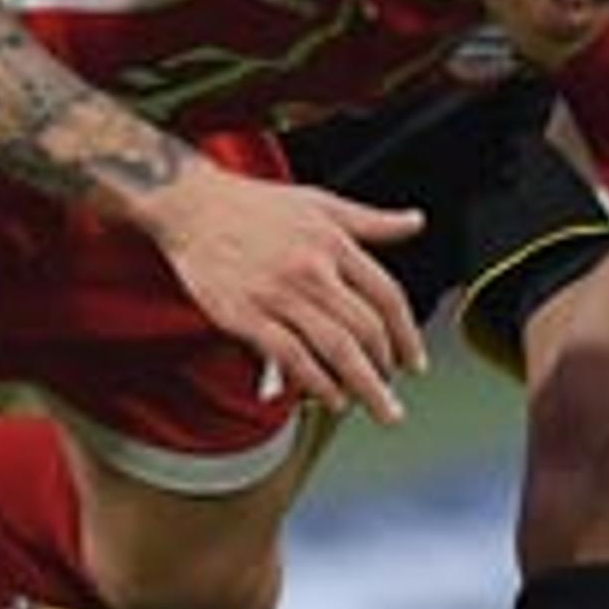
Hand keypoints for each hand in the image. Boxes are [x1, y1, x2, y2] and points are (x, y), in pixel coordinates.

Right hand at [144, 162, 428, 424]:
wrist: (192, 205)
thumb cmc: (255, 205)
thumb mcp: (321, 202)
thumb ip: (371, 220)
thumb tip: (415, 222)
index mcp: (333, 243)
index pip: (386, 296)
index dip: (407, 335)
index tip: (414, 361)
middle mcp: (312, 270)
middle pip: (366, 330)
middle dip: (387, 369)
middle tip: (393, 392)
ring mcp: (279, 295)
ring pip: (335, 349)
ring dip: (362, 385)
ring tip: (376, 406)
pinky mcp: (247, 316)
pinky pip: (291, 357)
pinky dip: (316, 383)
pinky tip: (331, 397)